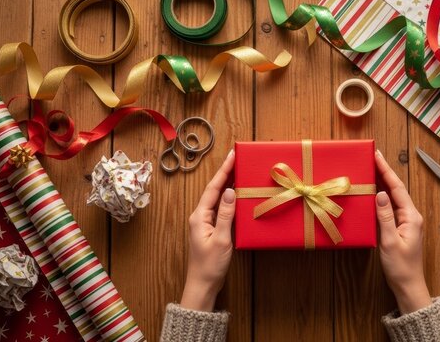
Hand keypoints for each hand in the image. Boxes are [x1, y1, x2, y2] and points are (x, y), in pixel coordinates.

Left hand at [180, 150, 235, 311]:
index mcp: (199, 216)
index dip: (224, 171)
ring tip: (240, 170)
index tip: (233, 155)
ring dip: (228, 184)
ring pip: (217, 198)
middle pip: (214, 189)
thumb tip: (230, 191)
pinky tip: (237, 194)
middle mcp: (200, 216)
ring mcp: (205, 222)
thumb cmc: (210, 265)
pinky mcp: (211, 229)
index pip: (213, 188)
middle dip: (226, 173)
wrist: (203, 285)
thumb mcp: (221, 239)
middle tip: (238, 157)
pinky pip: (220, 208)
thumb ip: (225, 214)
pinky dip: (229, 198)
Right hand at [375, 150, 431, 313]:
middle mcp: (411, 216)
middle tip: (371, 158)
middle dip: (385, 173)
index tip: (377, 156)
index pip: (397, 188)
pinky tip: (374, 194)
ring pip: (394, 197)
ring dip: (383, 183)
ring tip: (371, 171)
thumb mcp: (390, 241)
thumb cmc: (400, 266)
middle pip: (397, 189)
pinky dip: (382, 197)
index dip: (386, 171)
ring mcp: (407, 221)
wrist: (408, 285)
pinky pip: (391, 207)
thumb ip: (385, 217)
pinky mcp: (401, 228)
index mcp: (411, 216)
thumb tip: (381, 194)